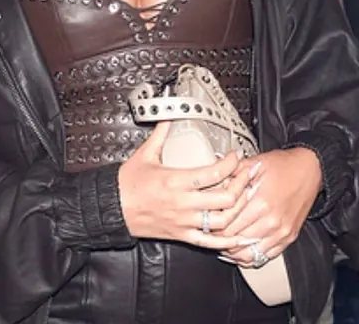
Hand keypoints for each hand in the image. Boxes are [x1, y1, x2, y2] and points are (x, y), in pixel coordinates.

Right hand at [118, 122, 256, 251]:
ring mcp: (184, 221)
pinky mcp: (181, 234)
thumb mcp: (145, 154)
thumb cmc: (127, 184)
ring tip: (245, 199)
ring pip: (221, 221)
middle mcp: (183, 202)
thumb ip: (161, 134)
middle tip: (247, 175)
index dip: (230, 164)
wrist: (112, 208)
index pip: (213, 173)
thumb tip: (169, 116)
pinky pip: (209, 243)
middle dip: (241, 185)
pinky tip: (238, 235)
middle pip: (225, 198)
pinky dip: (227, 241)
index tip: (235, 156)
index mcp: (175, 180)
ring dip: (238, 210)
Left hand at [219, 148, 321, 266]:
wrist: (310, 169)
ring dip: (234, 252)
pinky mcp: (289, 237)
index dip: (214, 227)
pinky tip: (241, 250)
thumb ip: (232, 173)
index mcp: (260, 203)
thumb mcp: (254, 163)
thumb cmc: (283, 165)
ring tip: (224, 244)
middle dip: (220, 239)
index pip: (228, 226)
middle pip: (236, 241)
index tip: (207, 223)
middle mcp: (271, 222)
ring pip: (249, 254)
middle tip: (211, 234)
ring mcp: (281, 232)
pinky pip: (266, 256)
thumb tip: (212, 180)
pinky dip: (251, 257)